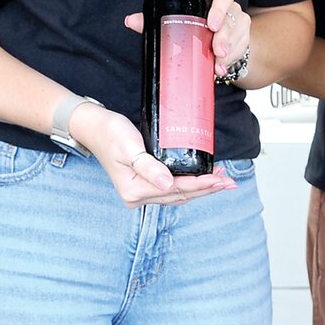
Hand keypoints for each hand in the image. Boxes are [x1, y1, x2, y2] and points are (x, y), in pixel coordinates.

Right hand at [71, 102, 236, 207]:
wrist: (94, 128)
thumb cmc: (110, 133)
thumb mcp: (129, 147)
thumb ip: (148, 166)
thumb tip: (167, 185)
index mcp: (134, 191)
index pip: (175, 189)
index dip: (200, 185)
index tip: (219, 180)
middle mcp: (137, 197)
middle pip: (180, 195)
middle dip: (206, 189)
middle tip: (230, 183)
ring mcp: (141, 192)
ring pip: (178, 193)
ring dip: (200, 188)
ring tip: (222, 180)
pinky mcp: (145, 184)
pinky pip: (172, 188)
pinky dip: (190, 184)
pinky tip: (203, 178)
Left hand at [124, 0, 251, 79]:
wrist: (218, 40)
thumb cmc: (195, 25)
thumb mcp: (178, 20)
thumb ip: (155, 19)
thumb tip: (130, 20)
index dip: (219, 9)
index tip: (210, 25)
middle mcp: (230, 11)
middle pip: (232, 20)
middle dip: (225, 38)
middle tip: (216, 51)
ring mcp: (239, 26)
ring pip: (237, 38)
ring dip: (228, 54)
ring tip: (216, 67)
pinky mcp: (244, 41)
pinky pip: (239, 52)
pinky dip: (229, 62)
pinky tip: (220, 70)